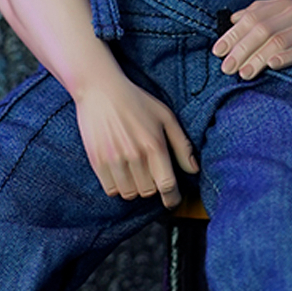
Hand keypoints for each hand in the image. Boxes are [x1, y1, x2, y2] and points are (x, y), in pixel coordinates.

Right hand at [74, 76, 198, 207]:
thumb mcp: (165, 117)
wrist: (100, 89)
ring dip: (135, 188)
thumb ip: (182, 145)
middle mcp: (135, 155)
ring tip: (134, 172)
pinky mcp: (97, 161)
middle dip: (152, 187)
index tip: (172, 201)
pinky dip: (117, 186)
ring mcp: (114, 159)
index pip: (167, 185)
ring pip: (129, 193)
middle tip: (150, 174)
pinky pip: (111, 189)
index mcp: (154, 145)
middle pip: (148, 192)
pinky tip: (120, 172)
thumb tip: (193, 169)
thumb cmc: (136, 101)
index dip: (172, 198)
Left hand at [212, 0, 291, 79]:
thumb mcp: (287, 2)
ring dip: (259, 57)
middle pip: (262, 31)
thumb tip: (232, 19)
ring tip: (244, 73)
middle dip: (241, 50)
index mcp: (282, 4)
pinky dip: (288, 56)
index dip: (233, 35)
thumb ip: (261, 10)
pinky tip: (274, 65)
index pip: (252, 19)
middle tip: (226, 68)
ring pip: (280, 41)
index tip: (218, 51)